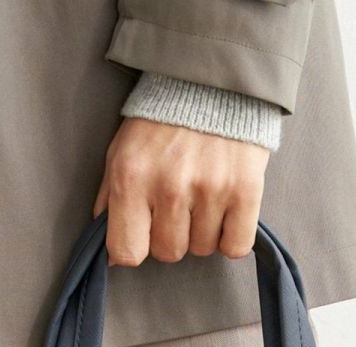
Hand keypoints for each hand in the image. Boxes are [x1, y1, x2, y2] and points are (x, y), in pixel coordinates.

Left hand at [94, 118, 268, 266]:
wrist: (212, 81)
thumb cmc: (161, 123)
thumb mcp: (121, 153)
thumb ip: (111, 202)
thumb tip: (110, 257)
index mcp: (131, 178)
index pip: (127, 252)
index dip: (135, 247)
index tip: (143, 233)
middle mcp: (169, 187)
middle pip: (169, 253)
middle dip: (172, 234)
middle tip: (178, 200)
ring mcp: (210, 190)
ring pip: (202, 250)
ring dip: (202, 231)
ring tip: (203, 193)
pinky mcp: (245, 191)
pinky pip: (235, 246)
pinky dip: (231, 236)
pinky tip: (225, 208)